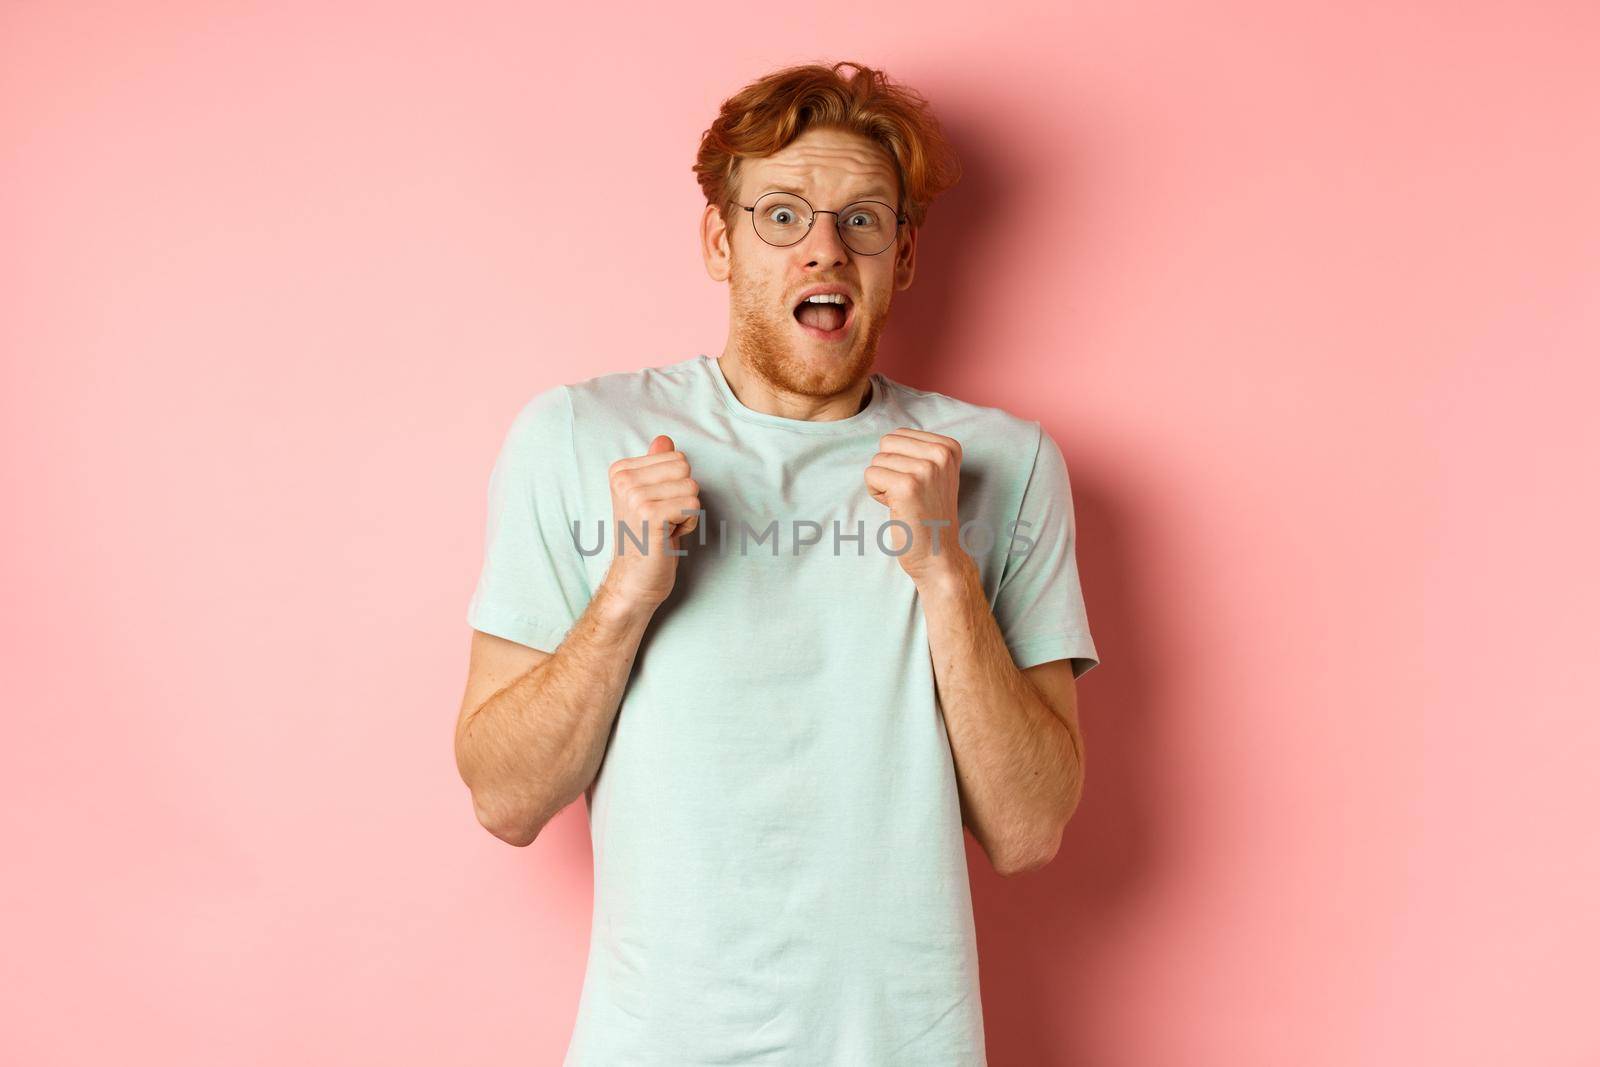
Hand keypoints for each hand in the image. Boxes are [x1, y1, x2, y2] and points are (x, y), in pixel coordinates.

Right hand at [602, 434, 700, 607]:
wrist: (633, 581)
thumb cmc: (646, 539)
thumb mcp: (649, 497)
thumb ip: (656, 467)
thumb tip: (664, 439)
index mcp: (620, 470)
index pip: (675, 457)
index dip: (675, 486)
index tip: (656, 509)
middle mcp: (623, 480)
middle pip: (685, 468)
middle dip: (683, 497)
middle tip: (662, 520)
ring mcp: (635, 496)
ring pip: (692, 488)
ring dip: (686, 513)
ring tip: (663, 529)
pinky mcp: (650, 515)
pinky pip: (693, 507)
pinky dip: (687, 526)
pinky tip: (667, 538)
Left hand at [864, 428, 969, 585]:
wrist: (939, 555)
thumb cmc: (929, 515)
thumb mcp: (936, 474)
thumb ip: (918, 451)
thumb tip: (888, 437)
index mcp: (949, 447)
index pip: (899, 434)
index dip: (899, 461)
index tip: (918, 485)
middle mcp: (941, 454)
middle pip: (887, 443)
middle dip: (887, 468)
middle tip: (907, 494)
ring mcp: (925, 469)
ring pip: (877, 460)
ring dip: (882, 483)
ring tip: (904, 502)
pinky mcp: (907, 486)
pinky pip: (871, 475)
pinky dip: (876, 493)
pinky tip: (896, 508)